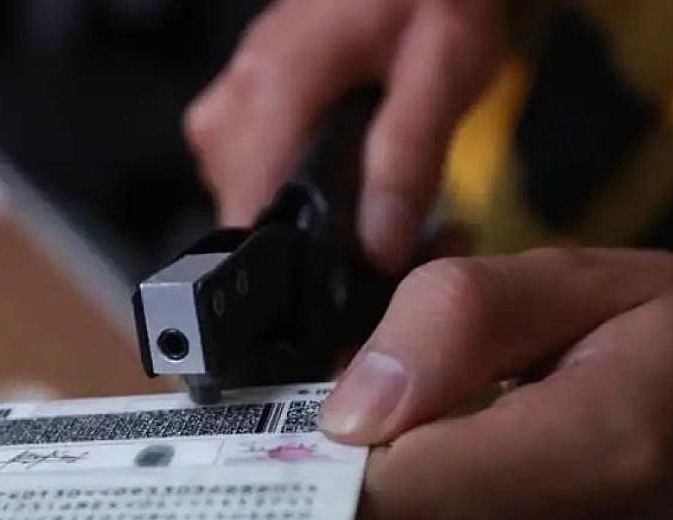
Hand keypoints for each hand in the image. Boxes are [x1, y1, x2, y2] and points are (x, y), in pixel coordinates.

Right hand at [184, 0, 502, 271]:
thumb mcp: (444, 70)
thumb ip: (409, 158)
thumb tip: (379, 246)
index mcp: (272, 88)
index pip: (249, 222)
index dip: (297, 274)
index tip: (347, 295)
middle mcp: (234, 101)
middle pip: (249, 224)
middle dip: (316, 248)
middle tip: (396, 241)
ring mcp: (228, 108)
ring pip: (250, 209)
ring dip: (308, 223)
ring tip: (383, 209)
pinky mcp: (239, 114)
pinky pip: (254, 181)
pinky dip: (299, 195)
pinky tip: (349, 181)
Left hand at [269, 250, 672, 519]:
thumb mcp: (587, 275)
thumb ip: (457, 320)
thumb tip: (346, 409)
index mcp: (601, 458)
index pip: (384, 514)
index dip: (297, 464)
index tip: (284, 398)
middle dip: (279, 509)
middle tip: (288, 424)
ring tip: (337, 450)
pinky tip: (386, 484)